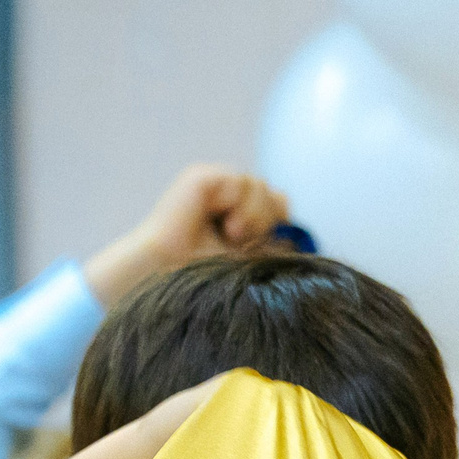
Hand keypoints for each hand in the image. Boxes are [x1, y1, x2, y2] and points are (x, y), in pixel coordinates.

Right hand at [84, 165, 291, 304]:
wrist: (164, 280)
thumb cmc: (200, 278)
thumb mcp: (249, 259)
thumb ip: (273, 239)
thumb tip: (294, 228)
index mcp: (232, 217)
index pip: (276, 206)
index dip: (276, 224)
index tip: (257, 247)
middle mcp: (222, 199)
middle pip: (273, 196)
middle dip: (266, 222)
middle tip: (242, 242)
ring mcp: (211, 186)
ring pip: (260, 187)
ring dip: (254, 216)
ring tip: (231, 236)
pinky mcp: (200, 178)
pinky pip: (239, 182)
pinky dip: (238, 205)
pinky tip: (222, 223)